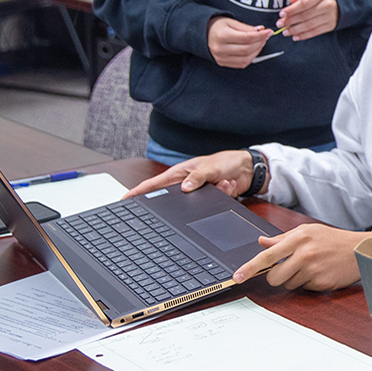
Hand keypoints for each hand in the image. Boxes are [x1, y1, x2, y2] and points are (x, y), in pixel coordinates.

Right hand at [124, 150, 253, 198]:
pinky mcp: (210, 199)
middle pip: (171, 198)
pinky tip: (230, 183)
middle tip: (174, 209)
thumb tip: (183, 189)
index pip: (154, 184)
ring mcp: (197, 193)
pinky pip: (211, 203)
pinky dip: (223, 192)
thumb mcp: (209, 167)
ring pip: (194, 204)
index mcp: (180, 174)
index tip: (124, 201)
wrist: (247, 168)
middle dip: (174, 204)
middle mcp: (186, 184)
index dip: (137, 192)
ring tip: (223, 181)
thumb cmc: (226, 161)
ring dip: (212, 192)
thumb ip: (197, 178)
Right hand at [207, 17, 272, 67]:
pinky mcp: (222, 63)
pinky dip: (250, 58)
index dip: (260, 36)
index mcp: (222, 35)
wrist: (202, 34)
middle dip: (260, 43)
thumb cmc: (217, 26)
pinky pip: (241, 64)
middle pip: (247, 49)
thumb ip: (246, 28)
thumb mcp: (231, 22)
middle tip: (265, 36)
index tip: (269, 32)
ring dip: (257, 51)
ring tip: (260, 43)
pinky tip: (253, 50)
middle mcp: (220, 48)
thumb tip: (261, 31)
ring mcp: (221, 58)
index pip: (246, 38)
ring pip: (246, 59)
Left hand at [232, 225, 371, 290]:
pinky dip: (307, 283)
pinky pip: (303, 289)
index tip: (237, 277)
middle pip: (274, 276)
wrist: (360, 251)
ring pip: (287, 284)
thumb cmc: (333, 239)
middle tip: (288, 268)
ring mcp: (313, 269)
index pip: (267, 256)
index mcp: (298, 238)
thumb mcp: (308, 231)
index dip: (249, 267)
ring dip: (293, 279)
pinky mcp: (320, 283)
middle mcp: (304, 254)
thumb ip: (283, 238)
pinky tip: (318, 273)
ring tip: (309, 267)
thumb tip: (262, 242)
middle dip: (276, 276)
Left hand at [277, 0, 338, 40]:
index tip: (282, 14)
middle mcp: (327, 5)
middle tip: (280, 24)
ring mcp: (329, 16)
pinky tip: (296, 36)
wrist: (342, 3)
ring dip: (295, 30)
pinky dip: (304, 35)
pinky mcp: (330, 26)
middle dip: (290, 21)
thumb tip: (291, 2)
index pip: (304, 3)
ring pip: (309, 25)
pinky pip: (315, 32)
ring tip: (286, 31)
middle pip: (305, 15)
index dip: (292, 10)